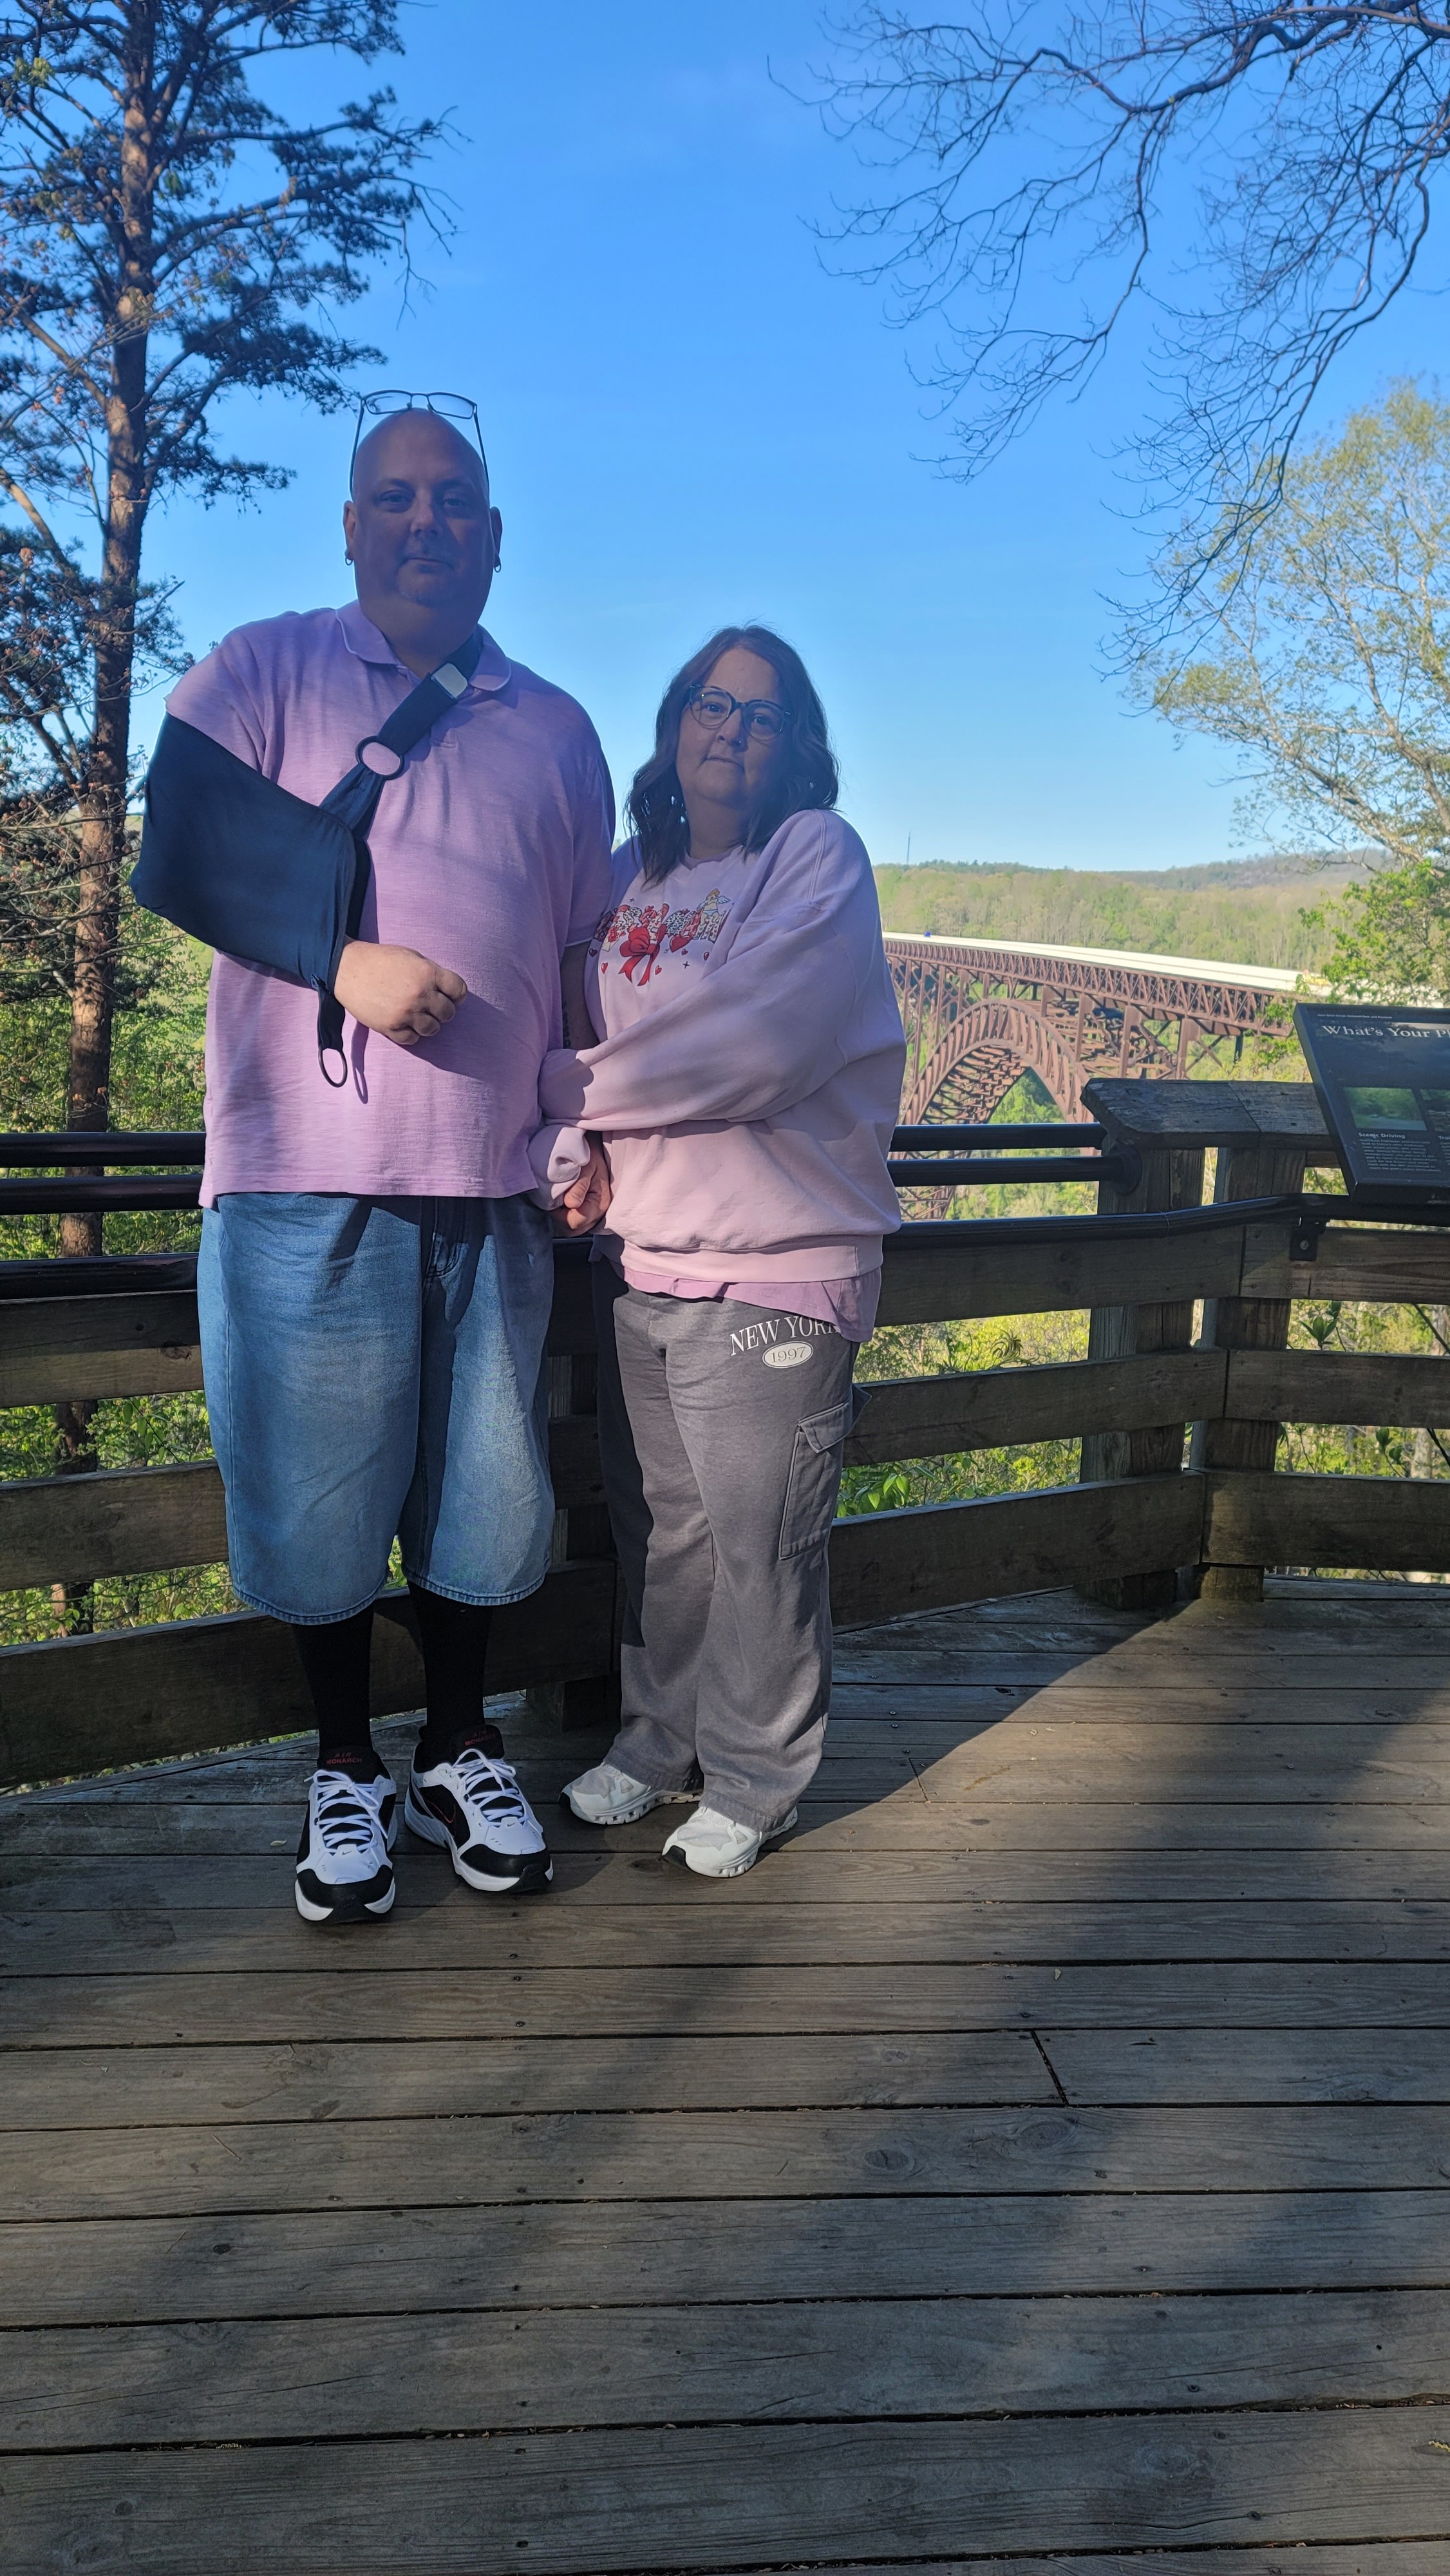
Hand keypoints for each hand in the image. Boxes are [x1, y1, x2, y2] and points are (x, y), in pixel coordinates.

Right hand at [333, 941, 466, 1047]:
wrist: (347, 968)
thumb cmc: (381, 960)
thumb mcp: (411, 956)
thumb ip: (431, 972)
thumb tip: (448, 991)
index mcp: (427, 973)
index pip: (459, 990)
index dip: (457, 995)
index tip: (450, 996)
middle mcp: (419, 994)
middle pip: (448, 1013)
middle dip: (443, 1011)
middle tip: (432, 1007)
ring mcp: (405, 1012)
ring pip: (433, 1029)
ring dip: (429, 1024)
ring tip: (419, 1016)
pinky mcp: (390, 1026)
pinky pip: (412, 1039)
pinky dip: (411, 1034)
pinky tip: (405, 1023)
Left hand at [559, 1138, 610, 1232]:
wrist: (596, 1150)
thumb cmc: (592, 1156)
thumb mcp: (587, 1166)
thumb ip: (579, 1186)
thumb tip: (570, 1203)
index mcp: (599, 1203)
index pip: (575, 1222)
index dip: (561, 1214)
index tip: (555, 1199)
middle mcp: (598, 1213)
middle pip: (572, 1230)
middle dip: (559, 1218)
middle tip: (554, 1200)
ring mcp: (593, 1215)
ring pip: (571, 1228)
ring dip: (561, 1217)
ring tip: (558, 1199)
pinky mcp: (587, 1212)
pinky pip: (573, 1222)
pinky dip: (564, 1215)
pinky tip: (561, 1202)